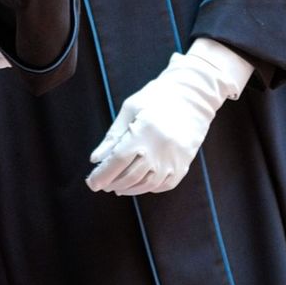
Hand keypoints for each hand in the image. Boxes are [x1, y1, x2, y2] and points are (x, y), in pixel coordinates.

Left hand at [88, 40, 250, 195]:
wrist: (193, 96)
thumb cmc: (157, 98)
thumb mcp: (130, 109)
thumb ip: (113, 137)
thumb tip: (96, 160)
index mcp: (144, 132)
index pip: (118, 161)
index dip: (102, 175)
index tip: (92, 182)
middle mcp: (160, 150)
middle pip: (130, 176)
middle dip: (112, 183)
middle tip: (102, 183)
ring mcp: (174, 160)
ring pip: (146, 184)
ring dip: (128, 188)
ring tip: (117, 186)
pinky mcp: (183, 166)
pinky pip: (163, 185)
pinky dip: (147, 187)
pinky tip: (138, 183)